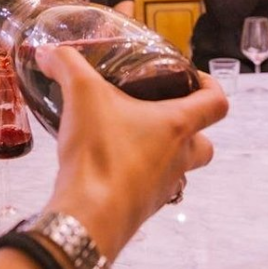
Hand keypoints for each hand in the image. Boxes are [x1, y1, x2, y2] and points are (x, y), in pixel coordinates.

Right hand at [36, 45, 225, 259]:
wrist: (89, 216)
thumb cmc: (100, 153)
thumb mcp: (81, 95)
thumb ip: (67, 65)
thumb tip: (49, 52)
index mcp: (177, 125)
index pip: (217, 103)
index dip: (212, 87)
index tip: (194, 80)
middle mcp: (179, 158)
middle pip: (205, 143)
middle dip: (191, 128)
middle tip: (160, 113)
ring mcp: (163, 187)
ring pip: (179, 168)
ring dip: (163, 154)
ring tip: (129, 138)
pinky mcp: (143, 207)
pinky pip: (151, 188)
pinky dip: (137, 175)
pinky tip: (108, 164)